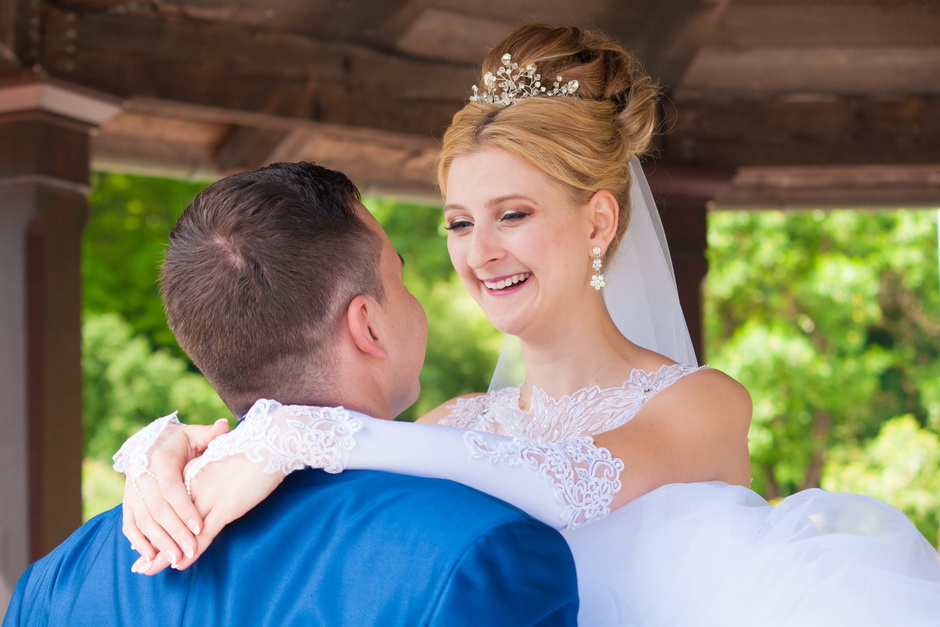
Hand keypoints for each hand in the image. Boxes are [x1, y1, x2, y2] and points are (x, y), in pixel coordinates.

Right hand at [122, 418, 229, 573]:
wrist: (148, 442)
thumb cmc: (179, 441)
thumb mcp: (194, 434)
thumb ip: (210, 434)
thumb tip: (225, 426)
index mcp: (159, 459)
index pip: (170, 488)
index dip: (184, 509)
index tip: (199, 526)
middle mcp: (141, 476)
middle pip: (157, 509)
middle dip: (173, 532)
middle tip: (190, 550)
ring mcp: (131, 491)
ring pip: (142, 521)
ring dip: (158, 542)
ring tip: (175, 559)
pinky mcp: (127, 502)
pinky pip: (129, 525)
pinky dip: (138, 542)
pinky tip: (151, 557)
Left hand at [133, 450, 284, 573]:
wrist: (270, 442)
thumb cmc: (251, 449)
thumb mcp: (223, 459)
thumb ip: (210, 471)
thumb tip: (205, 481)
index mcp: (192, 473)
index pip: (167, 504)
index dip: (155, 524)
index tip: (144, 541)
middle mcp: (194, 486)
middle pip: (166, 519)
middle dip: (152, 543)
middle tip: (140, 564)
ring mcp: (209, 497)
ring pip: (179, 531)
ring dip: (165, 553)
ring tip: (150, 569)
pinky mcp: (226, 507)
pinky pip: (203, 536)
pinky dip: (191, 551)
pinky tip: (180, 564)